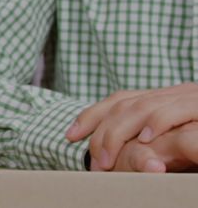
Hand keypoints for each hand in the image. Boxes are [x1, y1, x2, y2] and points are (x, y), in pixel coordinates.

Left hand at [65, 84, 197, 170]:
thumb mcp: (178, 133)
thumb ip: (153, 138)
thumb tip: (126, 153)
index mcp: (162, 97)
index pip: (118, 100)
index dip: (91, 116)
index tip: (70, 135)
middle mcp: (172, 93)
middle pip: (124, 106)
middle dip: (102, 134)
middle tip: (94, 163)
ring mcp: (186, 97)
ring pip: (141, 108)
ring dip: (119, 134)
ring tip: (107, 159)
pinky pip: (174, 111)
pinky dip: (156, 123)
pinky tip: (144, 140)